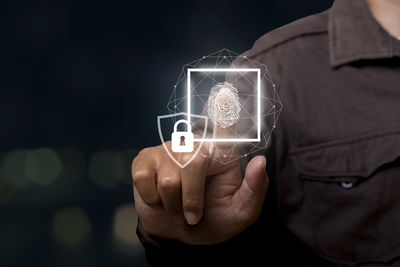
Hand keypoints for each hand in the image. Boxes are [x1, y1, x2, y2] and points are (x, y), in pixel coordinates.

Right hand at [132, 119, 268, 244]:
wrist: (177, 234)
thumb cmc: (213, 220)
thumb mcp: (240, 213)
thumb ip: (254, 191)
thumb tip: (261, 160)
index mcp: (222, 155)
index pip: (226, 128)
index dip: (224, 111)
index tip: (225, 93)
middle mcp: (194, 145)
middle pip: (192, 164)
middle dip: (192, 199)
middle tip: (193, 216)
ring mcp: (167, 150)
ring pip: (168, 179)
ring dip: (173, 206)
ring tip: (177, 209)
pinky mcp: (145, 160)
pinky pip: (145, 179)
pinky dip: (153, 200)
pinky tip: (159, 200)